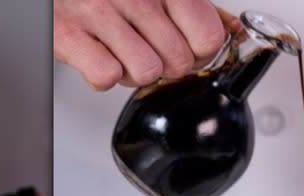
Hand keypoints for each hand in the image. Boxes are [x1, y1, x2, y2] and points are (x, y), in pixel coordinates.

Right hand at [54, 0, 239, 90]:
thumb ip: (199, 10)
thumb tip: (233, 32)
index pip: (209, 37)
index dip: (200, 52)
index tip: (187, 48)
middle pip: (179, 62)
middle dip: (163, 64)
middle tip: (142, 46)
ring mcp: (101, 11)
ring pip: (146, 73)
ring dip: (131, 70)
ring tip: (118, 49)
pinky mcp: (69, 34)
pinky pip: (106, 77)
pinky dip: (101, 74)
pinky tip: (97, 53)